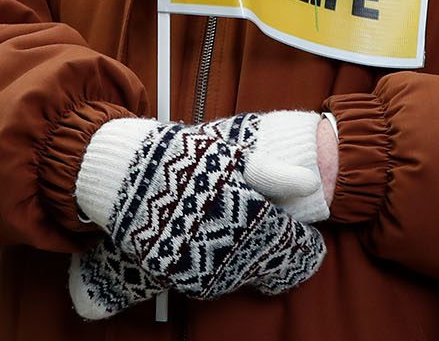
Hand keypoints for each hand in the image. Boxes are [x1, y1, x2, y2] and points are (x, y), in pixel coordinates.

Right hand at [71, 115, 324, 309]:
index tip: (293, 227)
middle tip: (261, 225)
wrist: (127, 180)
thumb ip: (275, 174)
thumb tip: (311, 183)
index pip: (302, 252)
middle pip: (275, 268)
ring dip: (246, 257)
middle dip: (274, 249)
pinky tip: (205, 237)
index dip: (302, 239)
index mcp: (260, 226)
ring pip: (246, 277)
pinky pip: (215, 280)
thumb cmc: (186, 161)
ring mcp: (211, 275)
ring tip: (227, 224)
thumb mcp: (233, 157)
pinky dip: (217, 263)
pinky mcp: (186, 281)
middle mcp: (240, 259)